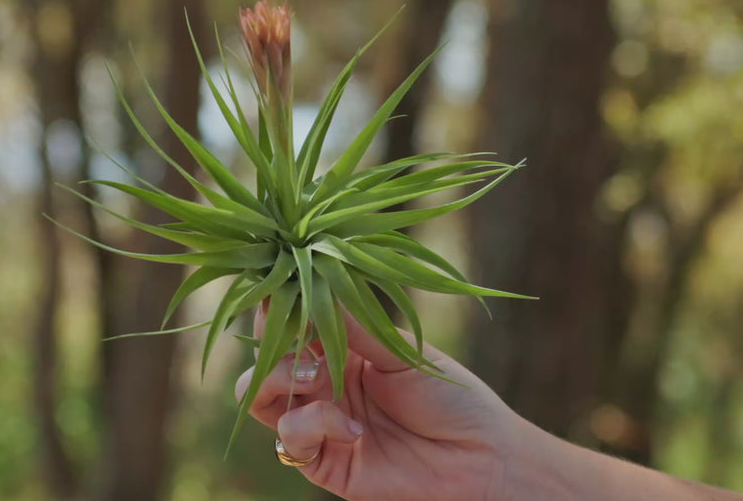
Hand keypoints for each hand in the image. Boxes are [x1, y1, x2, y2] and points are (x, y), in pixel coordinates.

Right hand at [235, 310, 522, 500]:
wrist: (481, 457)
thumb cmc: (450, 396)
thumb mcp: (401, 352)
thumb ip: (354, 325)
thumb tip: (314, 280)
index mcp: (342, 350)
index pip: (294, 323)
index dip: (282, 307)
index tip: (282, 289)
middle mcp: (324, 384)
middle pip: (267, 358)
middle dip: (272, 341)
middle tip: (295, 334)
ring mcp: (321, 423)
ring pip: (261, 397)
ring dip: (279, 378)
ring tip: (314, 374)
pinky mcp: (324, 462)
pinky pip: (290, 440)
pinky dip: (313, 426)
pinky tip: (352, 428)